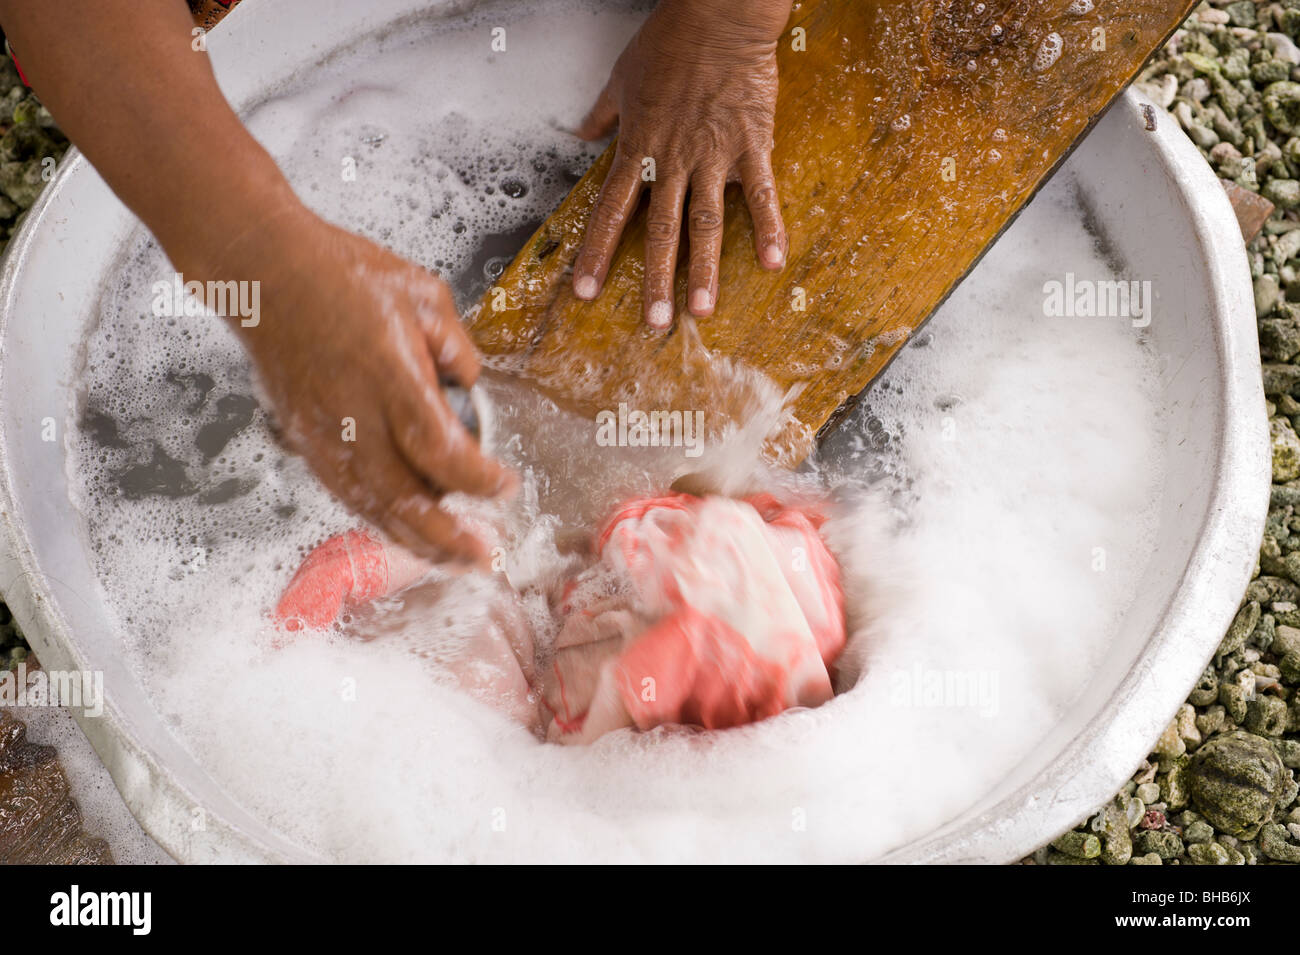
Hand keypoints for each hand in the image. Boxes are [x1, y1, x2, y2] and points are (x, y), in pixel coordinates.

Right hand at [200, 207, 516, 565]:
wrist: (263, 273)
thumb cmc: (340, 274)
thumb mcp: (422, 293)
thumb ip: (456, 347)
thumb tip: (470, 386)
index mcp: (388, 372)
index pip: (437, 448)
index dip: (475, 479)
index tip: (504, 487)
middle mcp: (353, 412)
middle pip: (402, 498)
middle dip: (448, 537)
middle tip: (485, 556)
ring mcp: (323, 433)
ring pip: (370, 508)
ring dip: (415, 542)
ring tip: (454, 559)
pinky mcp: (304, 441)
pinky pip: (345, 494)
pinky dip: (380, 520)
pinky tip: (407, 531)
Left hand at [572, 0, 792, 327]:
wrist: (719, 14)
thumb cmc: (670, 42)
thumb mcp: (622, 76)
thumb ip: (603, 114)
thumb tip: (581, 135)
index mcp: (639, 147)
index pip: (611, 210)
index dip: (597, 254)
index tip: (586, 291)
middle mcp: (673, 160)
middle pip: (661, 231)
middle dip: (656, 281)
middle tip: (655, 323)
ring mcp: (714, 156)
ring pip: (706, 224)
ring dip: (705, 271)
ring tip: (702, 312)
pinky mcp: (752, 147)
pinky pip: (762, 195)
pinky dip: (768, 229)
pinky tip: (772, 263)